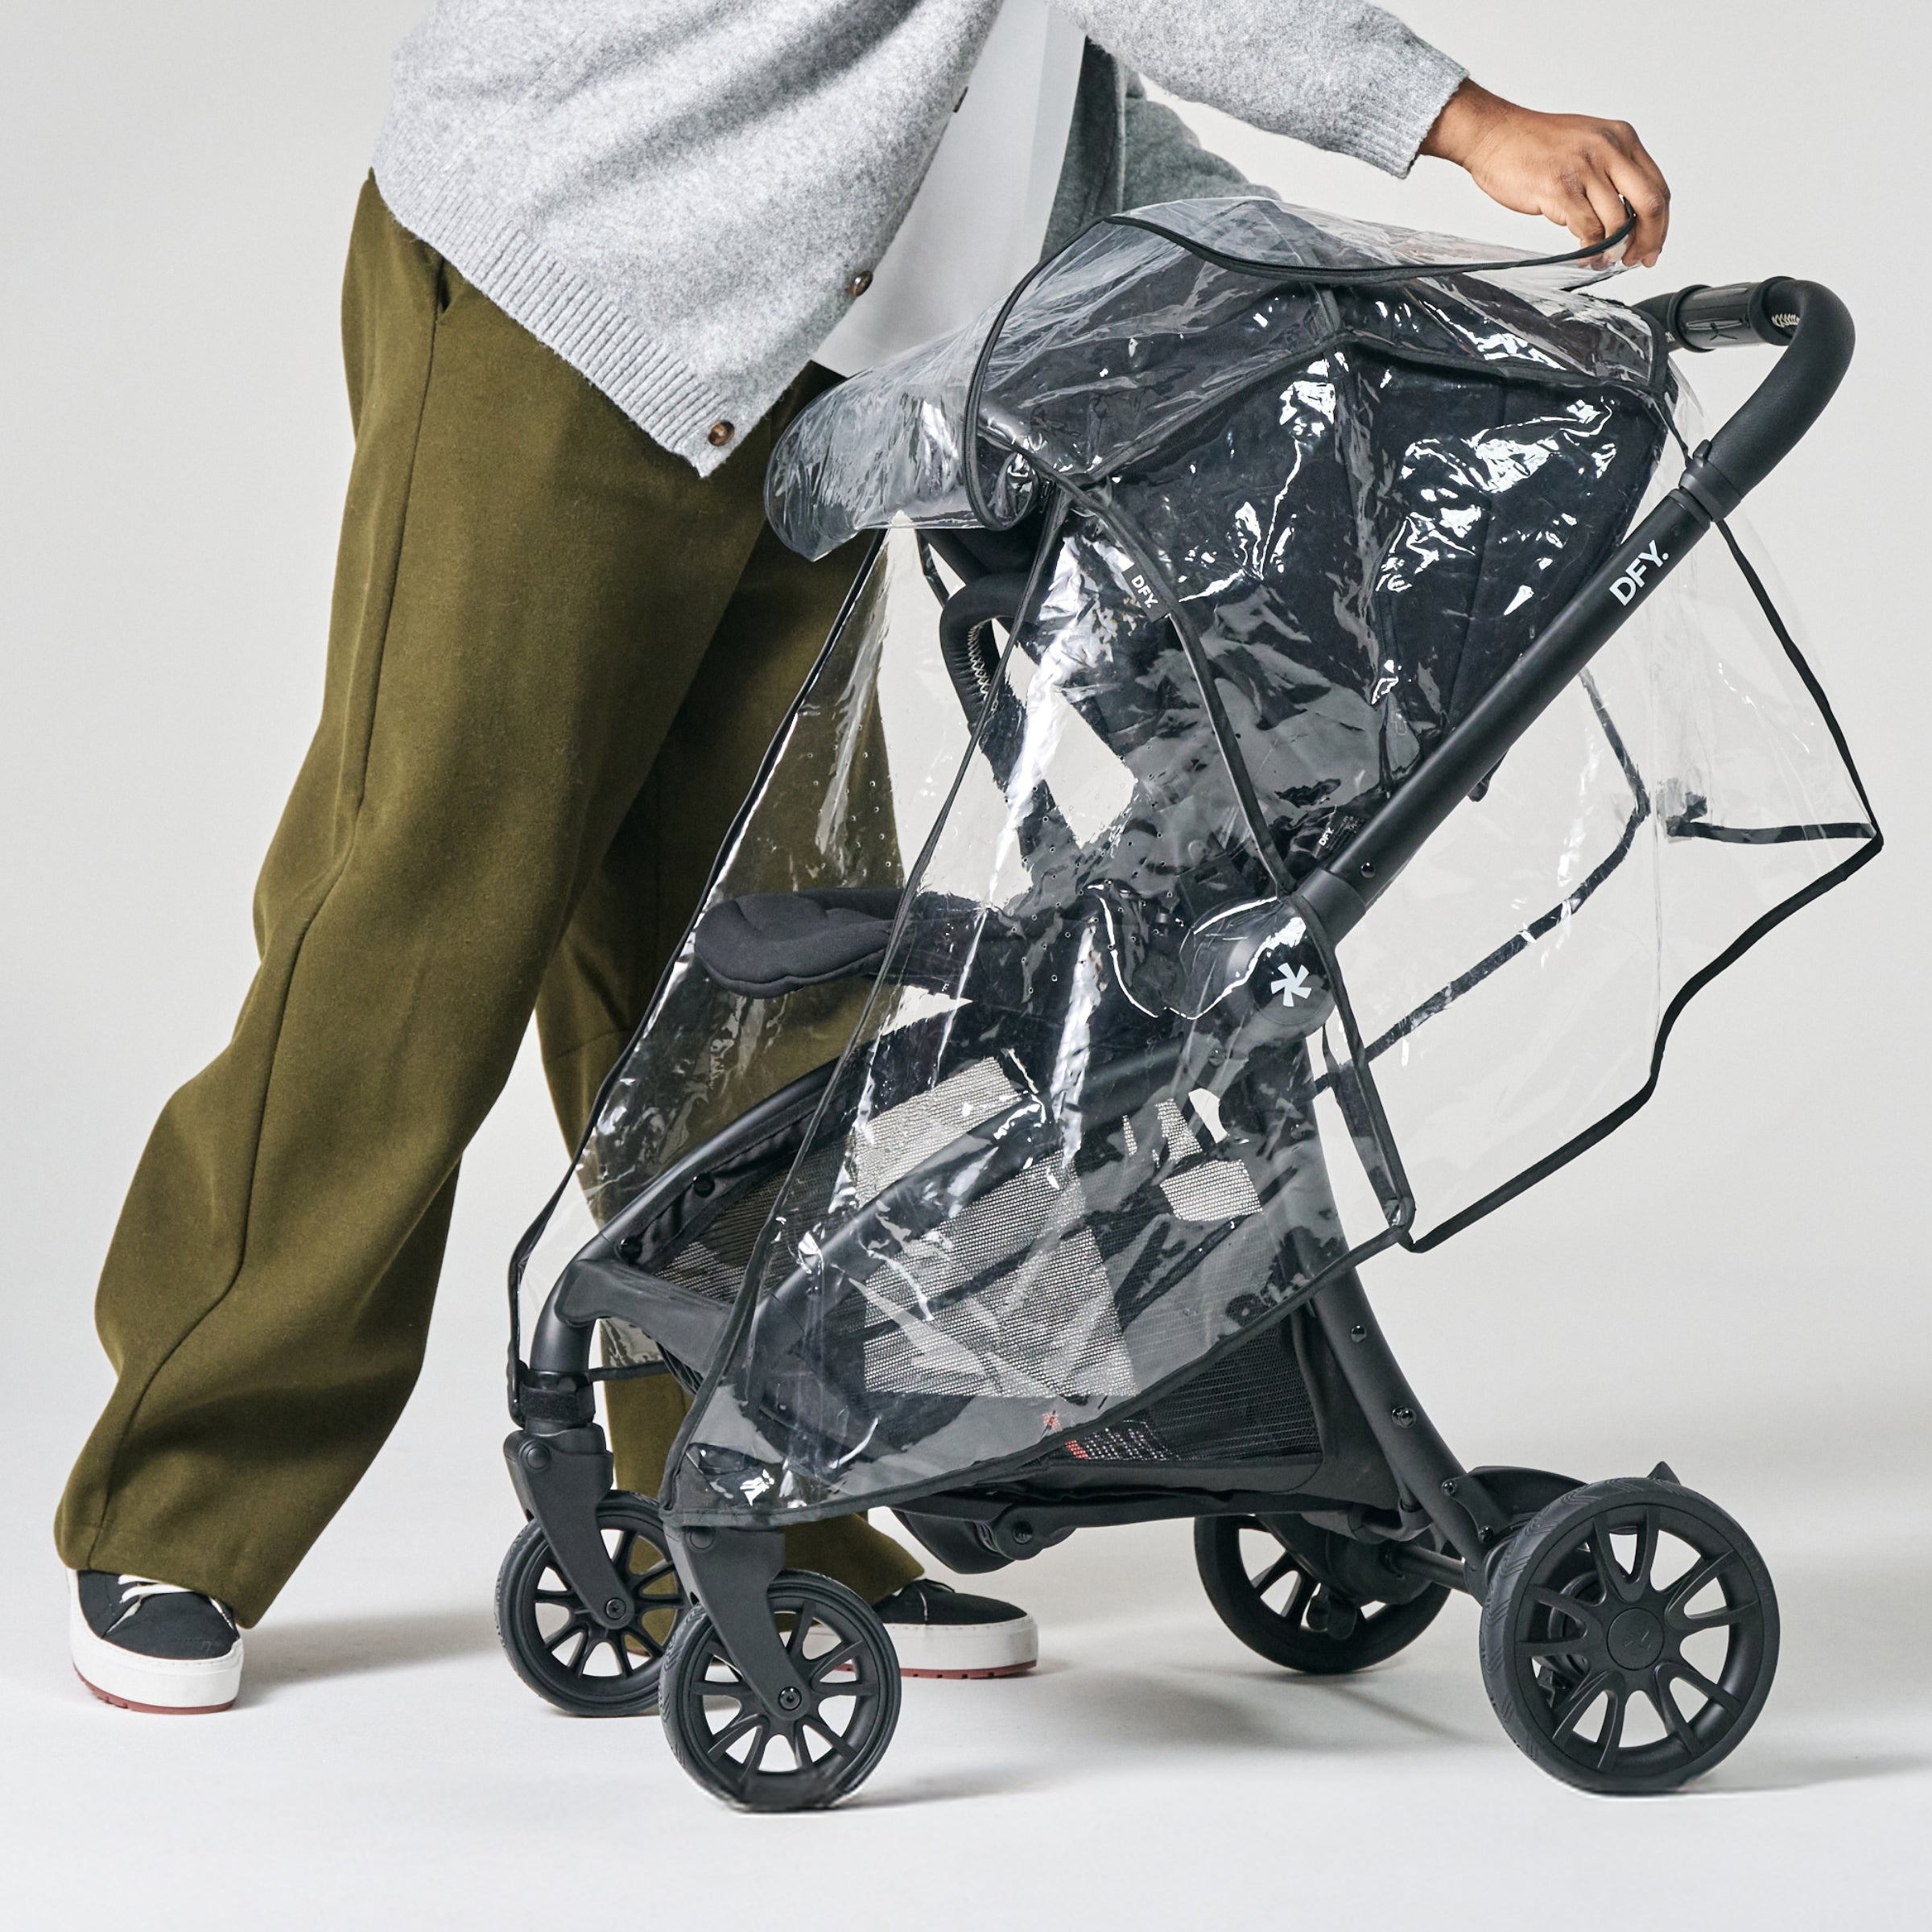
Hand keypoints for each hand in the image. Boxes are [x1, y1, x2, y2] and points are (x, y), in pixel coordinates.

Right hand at [1420, 79, 1670, 268]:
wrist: (1493, 135)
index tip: (1651, 246)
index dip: (1660, 224)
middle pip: (1650, 204)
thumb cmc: (1531, 144)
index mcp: (1621, 138)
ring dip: (1613, 251)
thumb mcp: (1586, 145)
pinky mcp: (1560, 189)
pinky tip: (1583, 257)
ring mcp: (1585, 169)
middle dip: (1648, 240)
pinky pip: (1588, 230)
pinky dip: (1590, 251)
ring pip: (1618, 222)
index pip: (1658, 187)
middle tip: (1637, 260)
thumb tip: (1624, 215)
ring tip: (1602, 261)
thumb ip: (1609, 172)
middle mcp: (1609, 150)